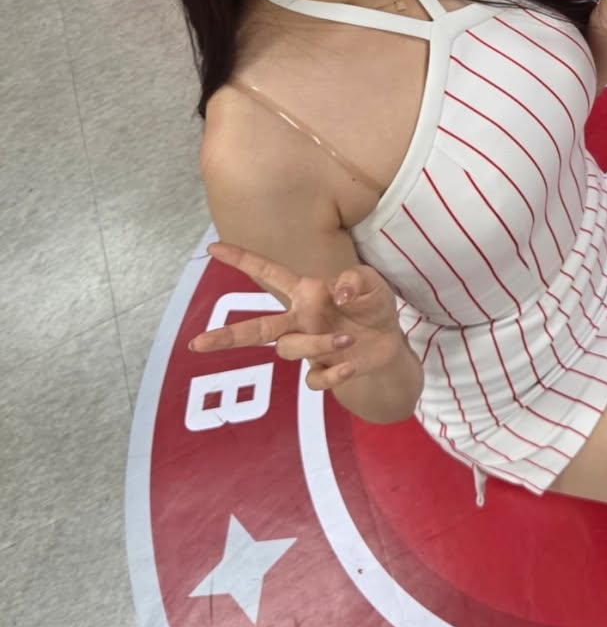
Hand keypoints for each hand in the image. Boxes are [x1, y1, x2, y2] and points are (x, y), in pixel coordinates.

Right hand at [188, 242, 403, 391]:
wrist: (390, 343)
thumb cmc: (372, 305)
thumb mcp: (372, 283)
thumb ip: (355, 280)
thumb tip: (339, 293)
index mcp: (305, 292)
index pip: (268, 273)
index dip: (242, 260)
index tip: (214, 247)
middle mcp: (300, 319)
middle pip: (255, 328)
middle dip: (226, 336)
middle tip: (197, 343)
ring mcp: (308, 346)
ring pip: (289, 349)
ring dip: (317, 344)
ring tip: (348, 339)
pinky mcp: (322, 370)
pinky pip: (313, 379)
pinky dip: (332, 374)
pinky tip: (350, 365)